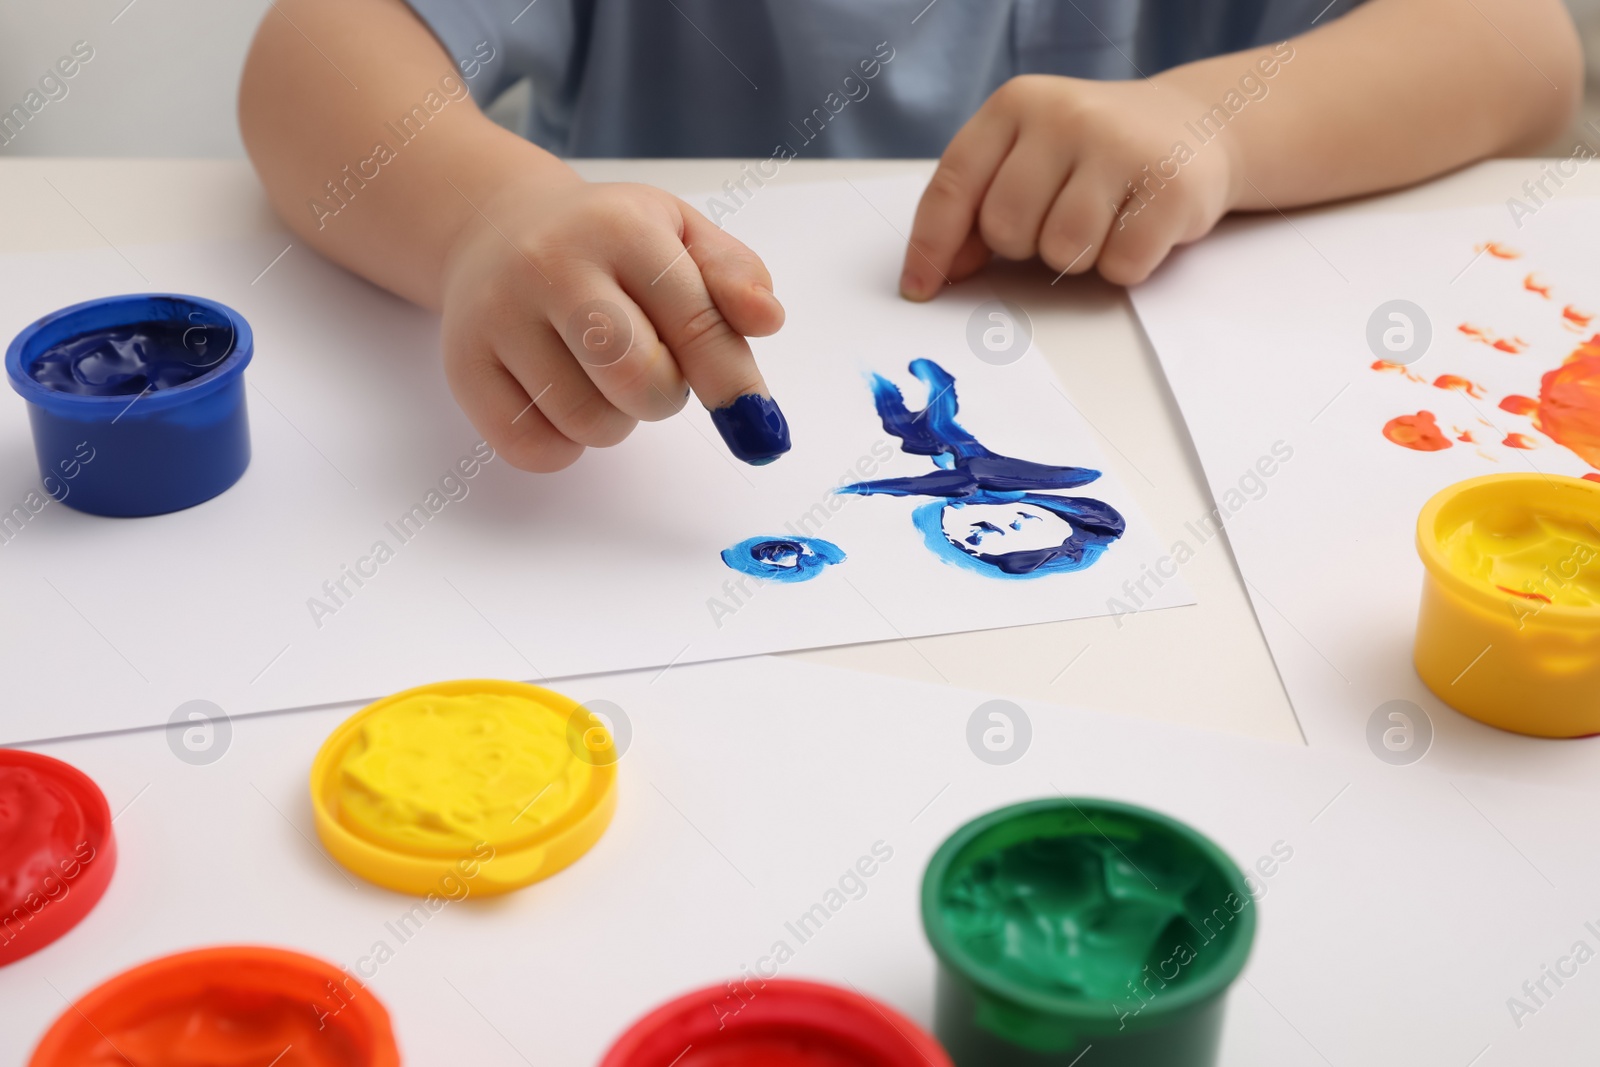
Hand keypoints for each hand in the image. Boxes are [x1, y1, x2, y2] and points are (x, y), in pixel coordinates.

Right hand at [440, 178, 785, 471]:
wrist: (494, 227)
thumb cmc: (605, 241)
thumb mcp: (679, 233)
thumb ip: (733, 276)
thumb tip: (767, 318)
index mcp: (620, 227)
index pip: (694, 319)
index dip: (731, 381)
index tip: (756, 424)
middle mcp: (550, 264)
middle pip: (637, 379)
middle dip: (664, 396)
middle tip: (655, 372)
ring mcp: (498, 315)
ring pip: (587, 423)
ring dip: (615, 421)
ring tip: (601, 375)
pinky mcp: (463, 366)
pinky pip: (532, 448)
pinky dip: (563, 445)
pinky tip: (562, 398)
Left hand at [900, 74, 1239, 293]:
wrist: (1195, 126)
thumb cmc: (1093, 154)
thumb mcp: (1028, 156)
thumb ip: (977, 204)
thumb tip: (939, 272)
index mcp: (1016, 105)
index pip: (953, 184)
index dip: (931, 246)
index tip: (919, 289)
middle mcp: (1065, 116)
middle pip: (1005, 228)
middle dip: (1025, 245)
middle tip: (1060, 218)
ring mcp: (1121, 146)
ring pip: (1062, 252)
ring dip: (1078, 257)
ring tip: (1104, 219)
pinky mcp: (1172, 186)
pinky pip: (1119, 266)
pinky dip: (1124, 265)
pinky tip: (1139, 226)